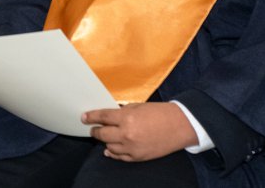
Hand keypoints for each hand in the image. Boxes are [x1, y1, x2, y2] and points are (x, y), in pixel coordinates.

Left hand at [83, 102, 198, 161]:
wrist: (180, 126)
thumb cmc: (160, 113)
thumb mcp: (138, 107)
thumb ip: (122, 112)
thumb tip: (109, 116)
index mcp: (127, 118)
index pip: (102, 117)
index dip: (91, 117)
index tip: (84, 117)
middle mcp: (127, 134)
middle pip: (102, 134)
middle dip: (95, 131)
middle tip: (93, 128)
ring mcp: (132, 147)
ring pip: (109, 147)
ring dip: (105, 141)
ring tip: (104, 137)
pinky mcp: (138, 157)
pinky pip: (120, 157)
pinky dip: (113, 153)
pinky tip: (109, 150)